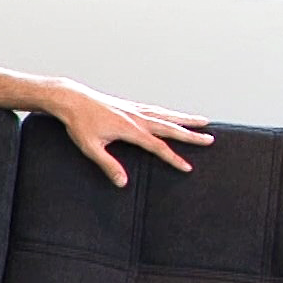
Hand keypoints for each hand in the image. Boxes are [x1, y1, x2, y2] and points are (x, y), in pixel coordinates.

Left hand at [44, 79, 212, 186]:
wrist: (72, 99)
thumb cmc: (79, 124)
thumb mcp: (91, 147)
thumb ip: (108, 165)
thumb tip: (122, 183)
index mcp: (130, 129)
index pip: (158, 146)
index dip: (173, 158)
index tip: (188, 167)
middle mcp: (137, 118)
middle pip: (170, 127)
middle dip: (191, 134)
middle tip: (210, 139)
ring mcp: (135, 110)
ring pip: (167, 115)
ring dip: (185, 119)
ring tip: (203, 121)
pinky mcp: (131, 106)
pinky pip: (156, 110)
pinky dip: (169, 113)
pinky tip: (173, 115)